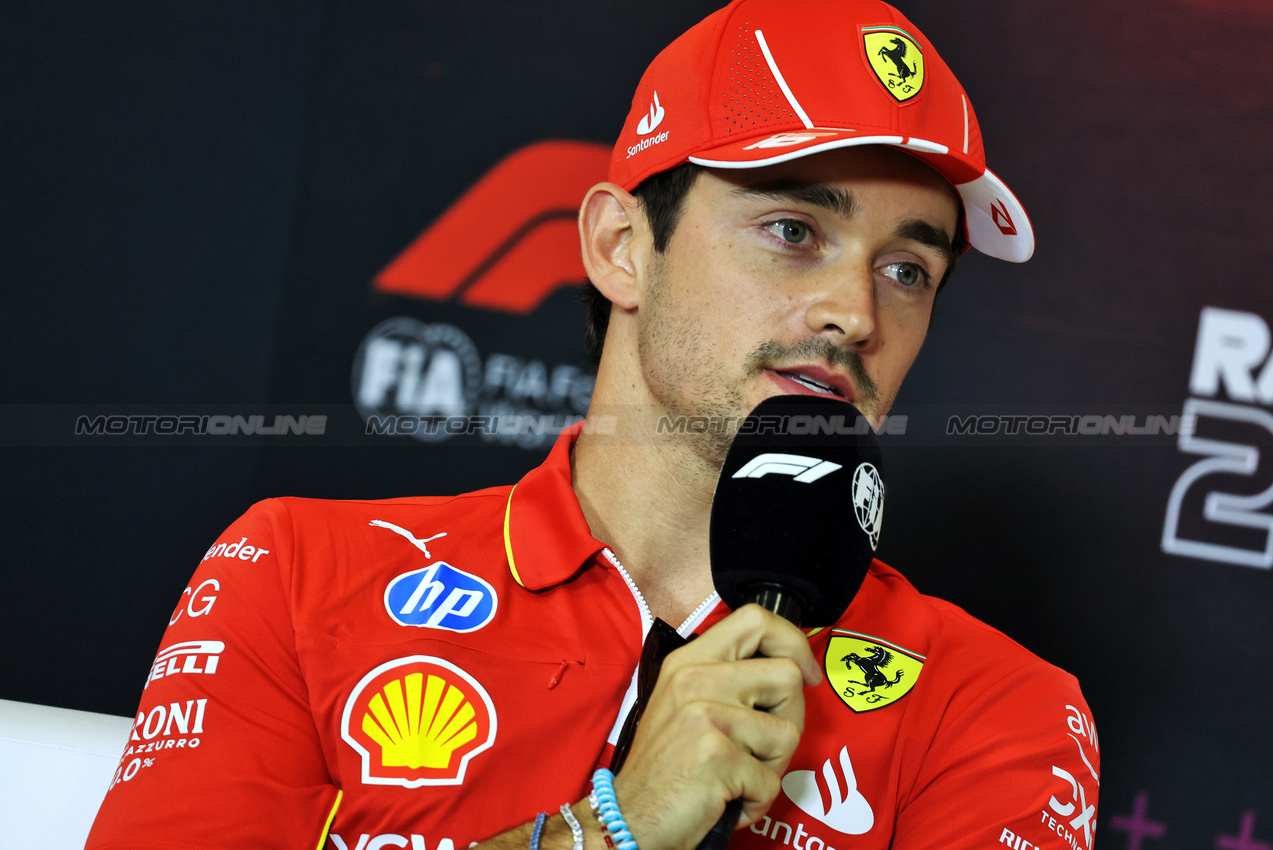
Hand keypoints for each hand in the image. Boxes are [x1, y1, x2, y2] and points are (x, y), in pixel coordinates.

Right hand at [610, 604, 821, 849]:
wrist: (628, 817)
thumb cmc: (664, 767)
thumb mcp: (683, 702)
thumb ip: (725, 677)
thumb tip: (788, 667)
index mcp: (689, 660)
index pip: (755, 619)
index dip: (792, 641)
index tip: (804, 672)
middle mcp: (695, 678)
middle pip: (787, 674)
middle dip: (793, 715)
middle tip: (768, 744)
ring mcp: (705, 714)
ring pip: (788, 730)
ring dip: (774, 764)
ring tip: (740, 775)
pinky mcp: (716, 754)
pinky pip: (771, 779)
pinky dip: (758, 799)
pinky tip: (728, 799)